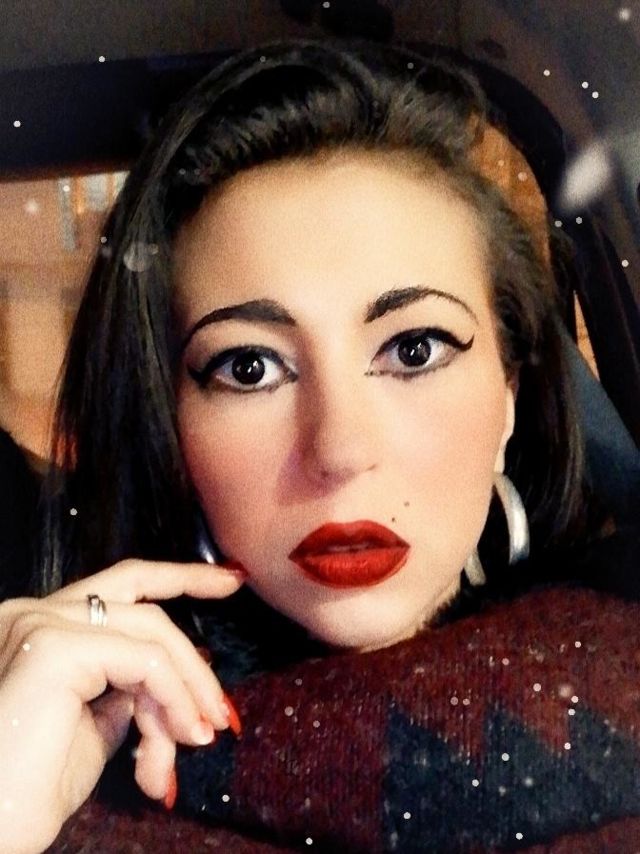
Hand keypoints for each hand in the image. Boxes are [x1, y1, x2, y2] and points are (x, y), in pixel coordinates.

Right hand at [0, 558, 245, 853]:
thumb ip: (124, 692)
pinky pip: (146, 661)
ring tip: (201, 737)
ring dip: (187, 688)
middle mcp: (34, 613)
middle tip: (223, 711)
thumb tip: (166, 682)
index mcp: (39, 627)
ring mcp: (42, 623)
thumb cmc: (29, 791)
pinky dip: (174, 696)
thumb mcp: (91, 728)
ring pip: (150, 632)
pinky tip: (181, 734)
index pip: (121, 585)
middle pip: (142, 605)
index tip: (231, 580)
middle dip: (193, 655)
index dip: (179, 576)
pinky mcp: (56, 647)